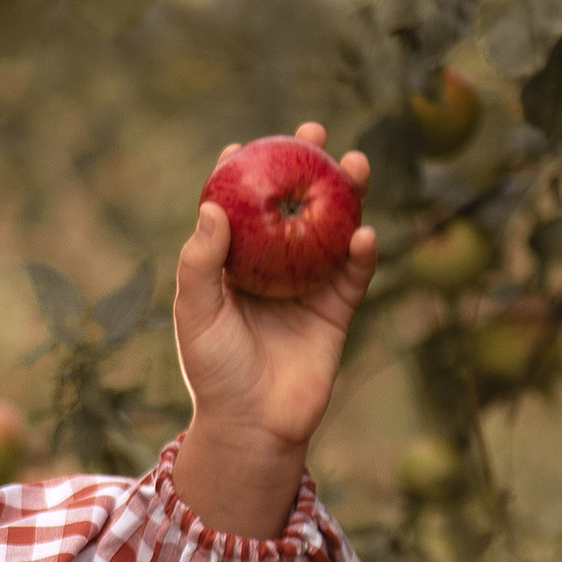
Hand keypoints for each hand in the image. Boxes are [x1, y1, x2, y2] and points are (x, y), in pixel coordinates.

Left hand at [170, 119, 379, 538]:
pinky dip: (361, 252)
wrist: (253, 427)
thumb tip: (212, 206)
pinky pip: (353, 274)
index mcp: (233, 266)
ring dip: (346, 196)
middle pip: (293, 208)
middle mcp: (273, 269)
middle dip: (306, 168)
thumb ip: (200, 263)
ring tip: (354, 164)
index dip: (242, 175)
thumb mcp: (196, 315)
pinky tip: (365, 232)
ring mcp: (307, 287)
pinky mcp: (336, 311)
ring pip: (331, 230)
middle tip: (313, 135)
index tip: (243, 145)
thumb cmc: (215, 372)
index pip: (238, 211)